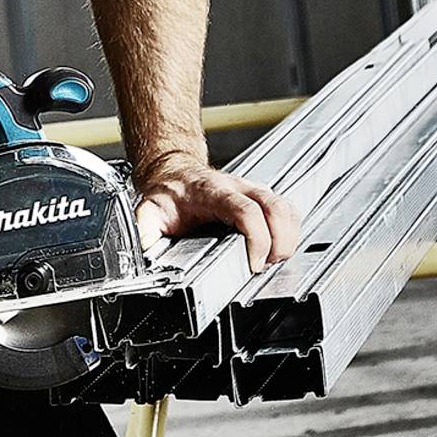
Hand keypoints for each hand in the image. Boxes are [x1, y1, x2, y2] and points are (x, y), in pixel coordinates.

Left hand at [133, 154, 300, 270]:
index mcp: (213, 192)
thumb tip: (144, 252)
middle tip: (268, 265)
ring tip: (275, 260)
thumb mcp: (150, 212)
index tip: (253, 263)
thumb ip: (146, 232)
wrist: (174, 172)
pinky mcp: (262, 197)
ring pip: (286, 208)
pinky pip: (288, 210)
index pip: (246, 211)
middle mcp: (238, 188)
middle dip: (280, 242)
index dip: (257, 238)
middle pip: (275, 208)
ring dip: (289, 237)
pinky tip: (281, 247)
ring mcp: (253, 191)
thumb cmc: (168, 194)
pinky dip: (292, 230)